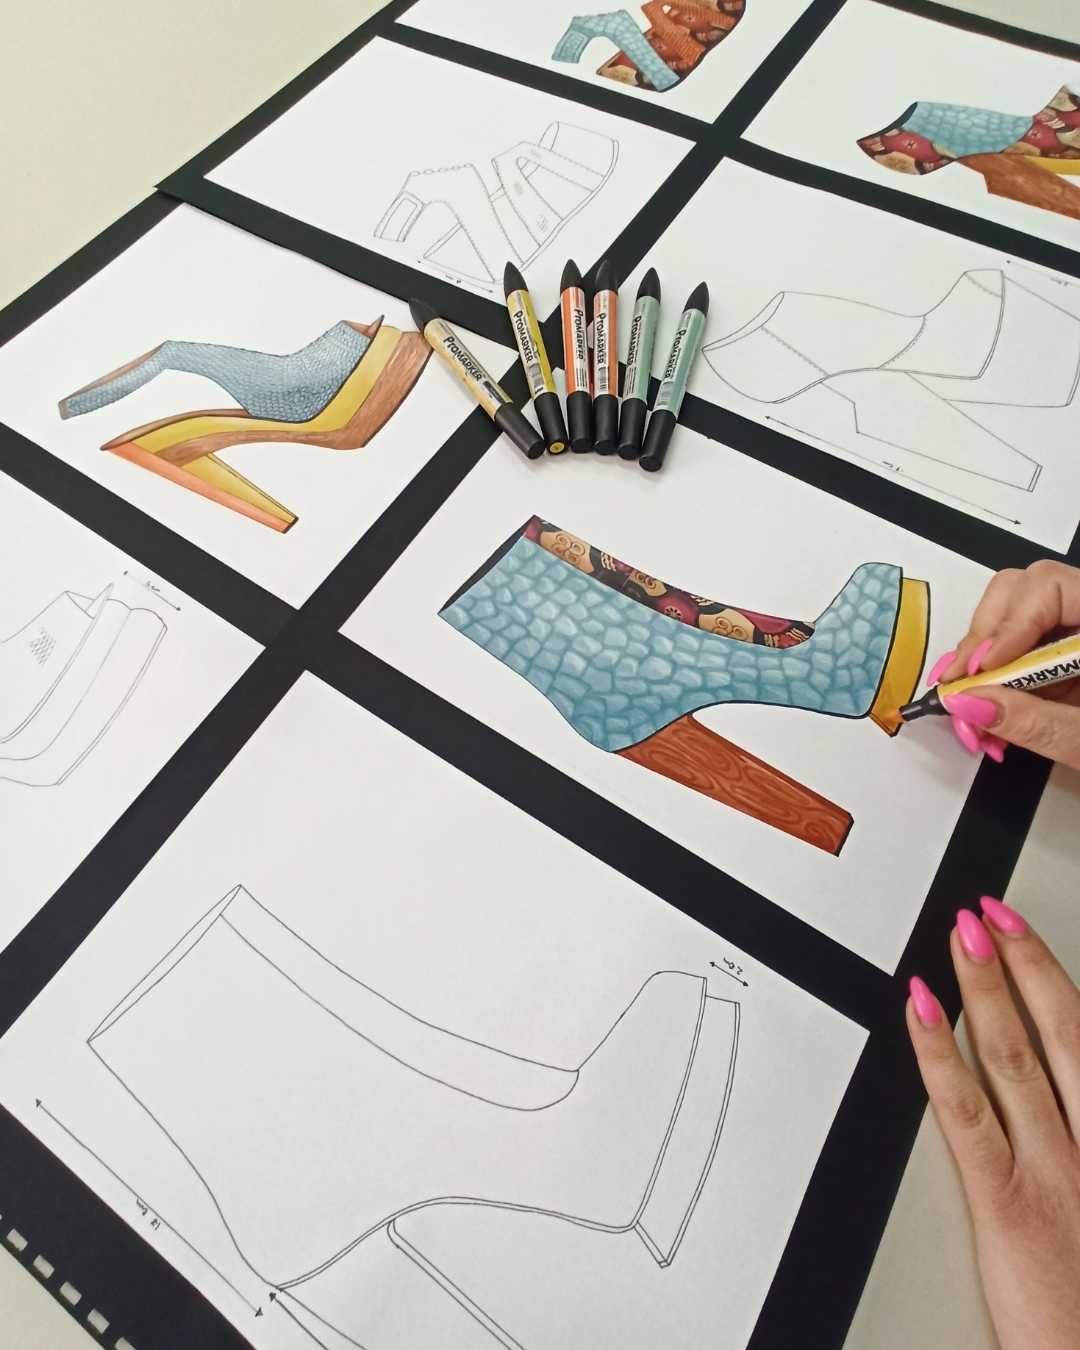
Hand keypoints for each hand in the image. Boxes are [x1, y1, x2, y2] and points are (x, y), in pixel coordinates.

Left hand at [907, 898, 1079, 1349]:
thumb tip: (1061, 1078)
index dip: (1053, 977)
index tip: (1025, 933)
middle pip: (1060, 1033)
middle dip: (1024, 963)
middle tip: (991, 911)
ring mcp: (1053, 1175)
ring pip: (1013, 1058)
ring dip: (985, 988)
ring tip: (961, 937)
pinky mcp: (1006, 1206)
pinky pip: (965, 1113)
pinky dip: (938, 1052)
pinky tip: (919, 1010)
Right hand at [926, 560, 1079, 766]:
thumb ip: (1036, 722)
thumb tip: (968, 702)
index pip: (1050, 588)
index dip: (1008, 626)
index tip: (980, 672)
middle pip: (1023, 589)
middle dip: (984, 637)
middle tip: (962, 686)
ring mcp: (1075, 629)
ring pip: (1013, 611)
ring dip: (983, 657)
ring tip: (972, 704)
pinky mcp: (1066, 650)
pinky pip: (1019, 640)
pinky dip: (994, 671)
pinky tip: (987, 703)